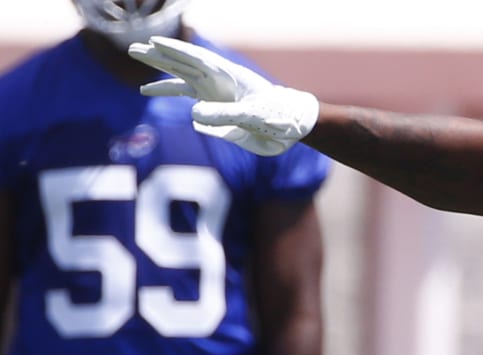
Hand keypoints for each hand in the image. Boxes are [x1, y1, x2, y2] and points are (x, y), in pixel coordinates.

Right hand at [127, 36, 317, 155]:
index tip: (153, 42)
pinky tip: (151, 93)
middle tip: (133, 48)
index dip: (175, 50)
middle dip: (159, 57)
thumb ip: (224, 116)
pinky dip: (170, 97)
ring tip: (139, 76)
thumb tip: (192, 116)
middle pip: (183, 65)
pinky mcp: (216, 110)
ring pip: (182, 82)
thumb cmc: (278, 117)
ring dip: (161, 78)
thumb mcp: (251, 117)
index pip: (196, 60)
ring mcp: (216, 95)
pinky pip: (187, 100)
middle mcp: (218, 83)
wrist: (292, 129)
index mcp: (228, 77)